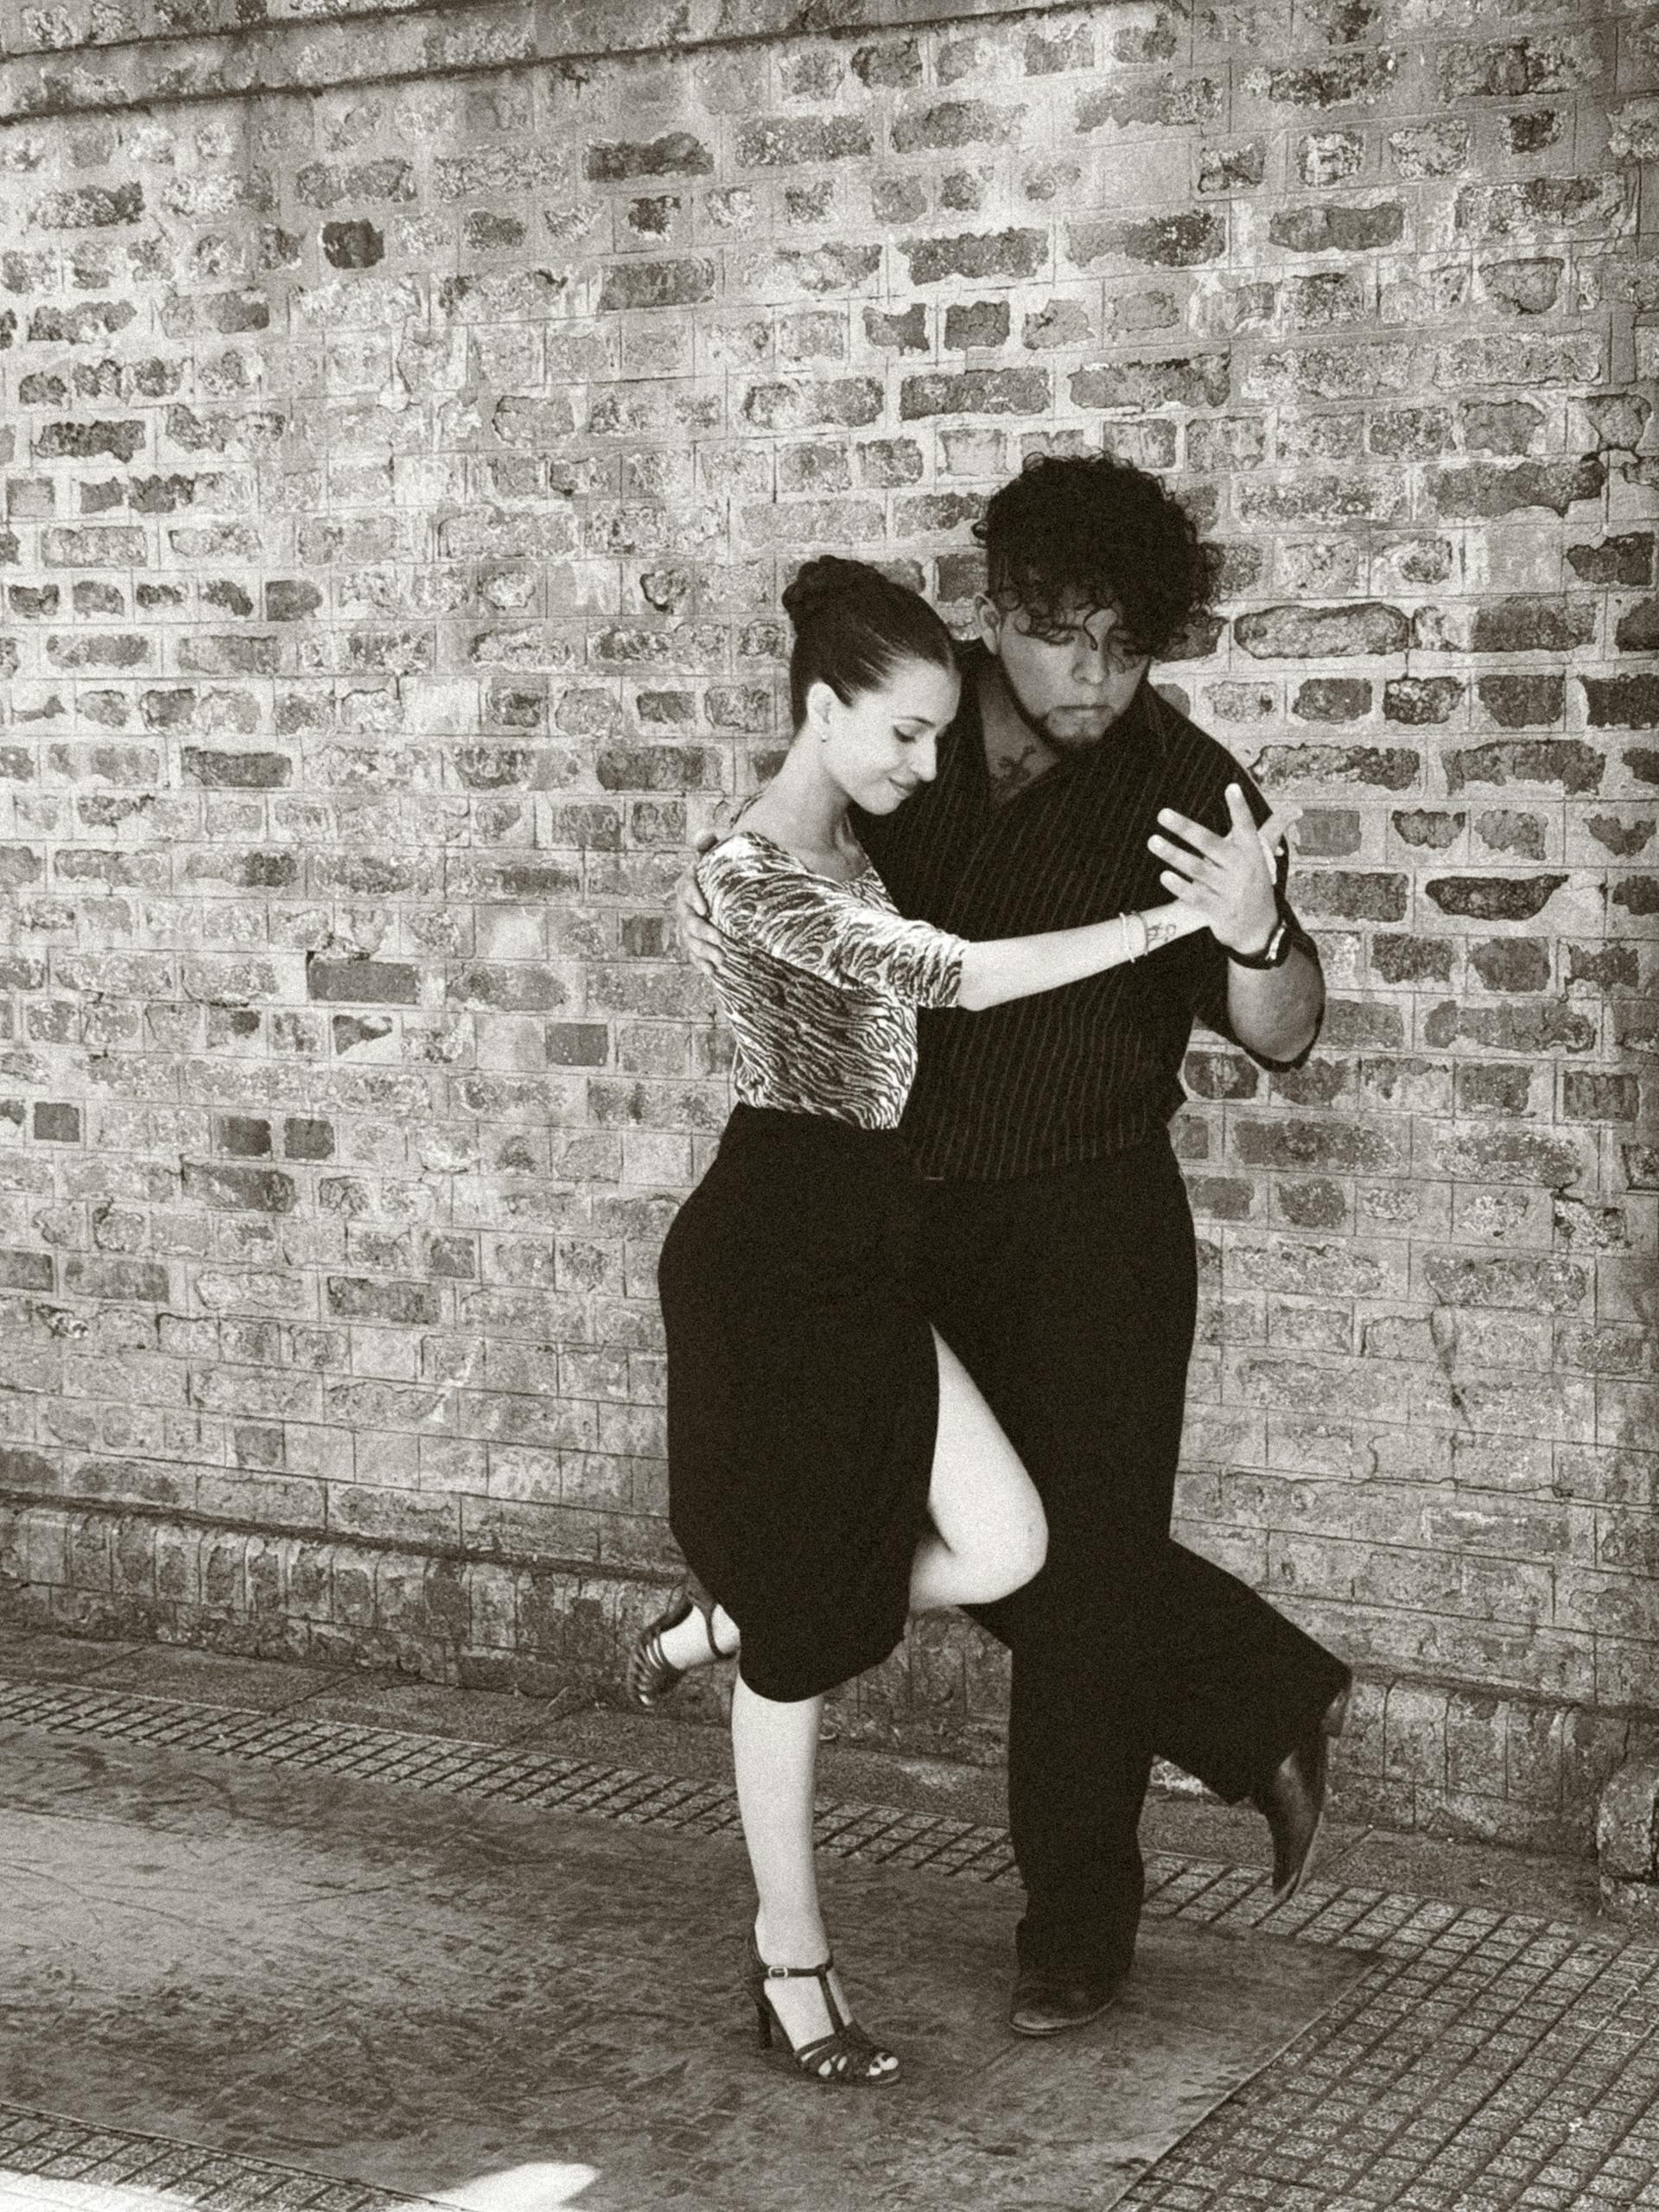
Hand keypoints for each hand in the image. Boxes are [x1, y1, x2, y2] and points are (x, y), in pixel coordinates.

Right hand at [674, 831, 723, 976]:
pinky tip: (712, 972)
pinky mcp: (696, 940)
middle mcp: (686, 905)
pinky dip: (702, 963)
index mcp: (690, 882)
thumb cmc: (727, 866)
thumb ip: (710, 841)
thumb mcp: (721, 851)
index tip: (705, 908)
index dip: (693, 897)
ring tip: (722, 958)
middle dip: (702, 931)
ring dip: (703, 950)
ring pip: (690, 939)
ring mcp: (689, 924)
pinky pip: (694, 954)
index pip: (686, 887)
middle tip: (721, 939)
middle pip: (688, 920)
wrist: (734, 886)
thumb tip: (704, 836)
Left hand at [1147, 784, 1298, 957]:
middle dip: (1186, 828)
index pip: (1247, 826)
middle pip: (1211, 844)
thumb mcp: (1263, 859)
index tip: (1231, 788)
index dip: (1239, 808)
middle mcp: (1241, 870)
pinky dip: (1179, 886)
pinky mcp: (1216, 911)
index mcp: (1252, 853)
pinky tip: (1164, 875)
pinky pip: (1195, 896)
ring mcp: (1228, 891)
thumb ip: (1272, 831)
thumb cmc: (1256, 885)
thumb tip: (1296, 810)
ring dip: (1173, 854)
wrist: (1259, 930)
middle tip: (1162, 814)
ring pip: (1197, 869)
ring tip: (1153, 840)